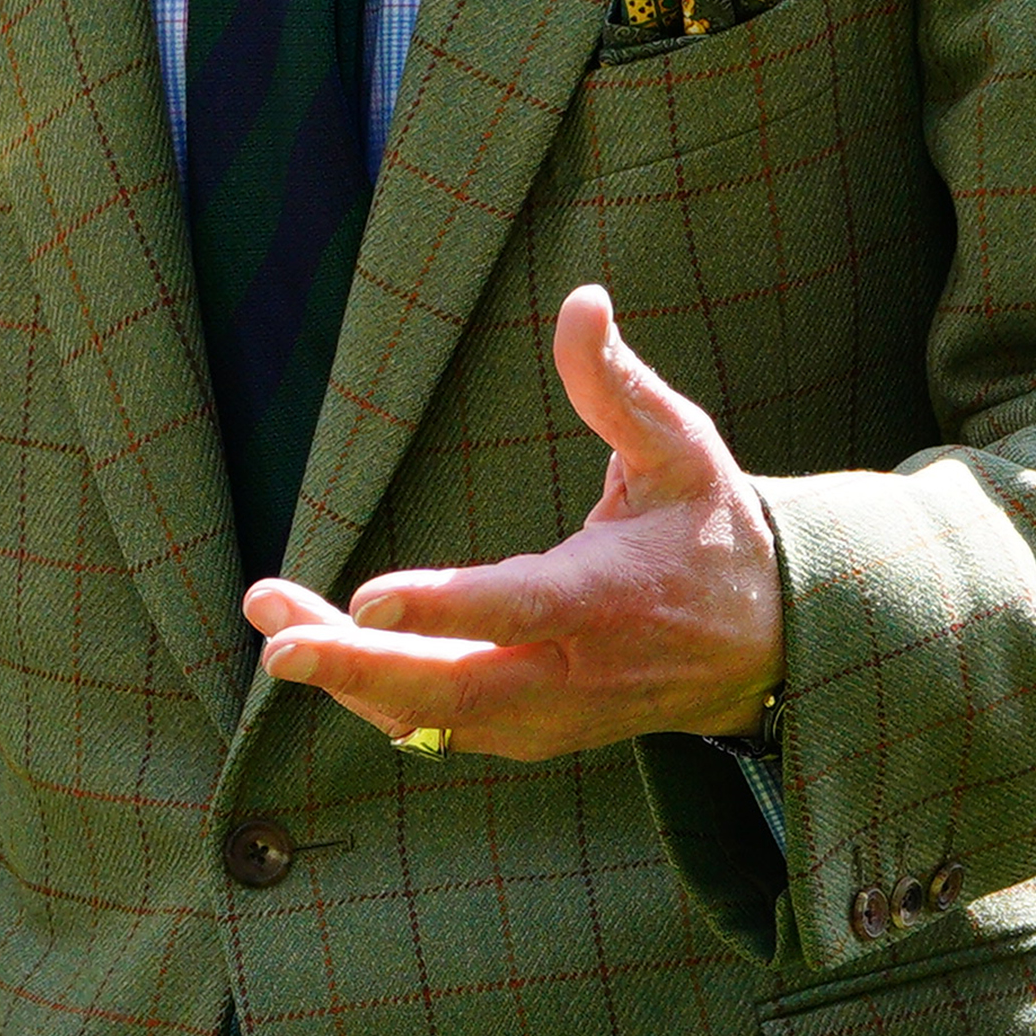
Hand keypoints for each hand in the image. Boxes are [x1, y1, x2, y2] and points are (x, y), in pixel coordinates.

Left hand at [247, 288, 782, 755]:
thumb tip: (582, 299)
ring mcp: (552, 717)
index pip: (519, 608)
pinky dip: (376, 697)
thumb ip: (619, 383)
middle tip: (278, 645)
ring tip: (270, 622)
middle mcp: (578, 671)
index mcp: (611, 595)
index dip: (444, 609)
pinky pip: (439, 731)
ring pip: (435, 719)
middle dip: (359, 669)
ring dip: (348, 678)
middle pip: (457, 689)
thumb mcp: (683, 445)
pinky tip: (321, 652)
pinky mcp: (532, 736)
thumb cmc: (711, 530)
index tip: (366, 599)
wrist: (766, 646)